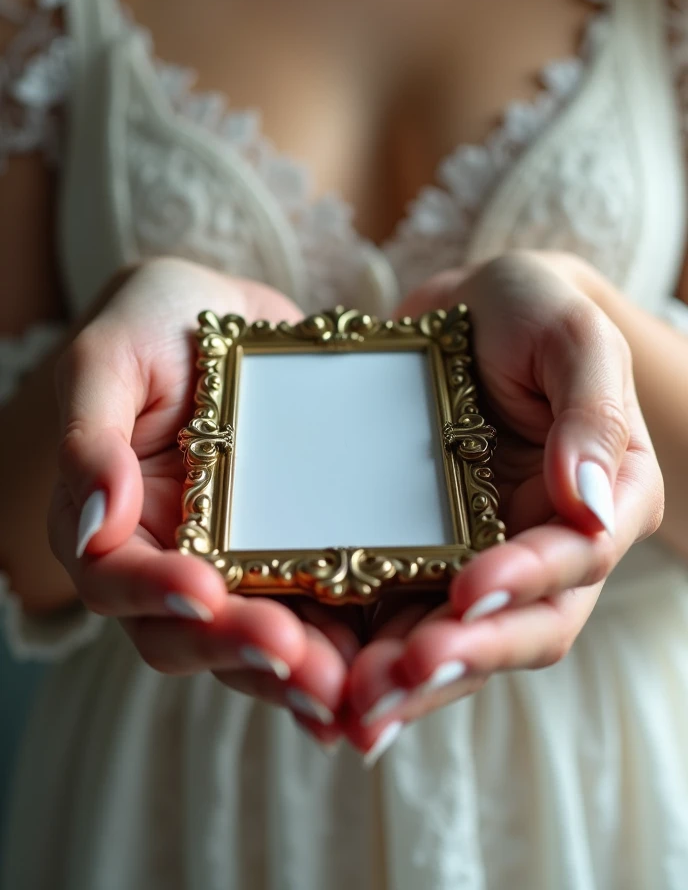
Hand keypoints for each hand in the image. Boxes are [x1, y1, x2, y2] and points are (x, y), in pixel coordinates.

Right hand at [49, 258, 352, 746]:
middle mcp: (172, 560)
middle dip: (243, 653)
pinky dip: (349, 647)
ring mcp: (239, 566)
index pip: (117, 581)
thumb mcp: (110, 356)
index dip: (154, 595)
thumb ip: (89, 435)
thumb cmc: (157, 323)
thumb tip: (93, 521)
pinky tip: (386, 665)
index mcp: (114, 522)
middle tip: (300, 662)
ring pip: (259, 643)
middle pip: (191, 635)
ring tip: (350, 687)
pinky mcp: (300, 559)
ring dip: (300, 672)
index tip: (204, 590)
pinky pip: (321, 613)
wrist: (233, 313)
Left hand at [341, 252, 662, 756]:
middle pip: (512, 628)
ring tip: (348, 706)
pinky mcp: (421, 558)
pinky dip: (365, 653)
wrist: (467, 309)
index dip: (523, 584)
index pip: (571, 564)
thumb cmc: (532, 310)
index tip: (465, 589)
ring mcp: (481, 559)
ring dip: (404, 680)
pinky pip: (398, 617)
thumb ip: (592, 413)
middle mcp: (545, 548)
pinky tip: (320, 681)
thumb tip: (590, 507)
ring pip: (453, 640)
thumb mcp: (573, 337)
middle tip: (390, 684)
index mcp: (602, 504)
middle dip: (455, 659)